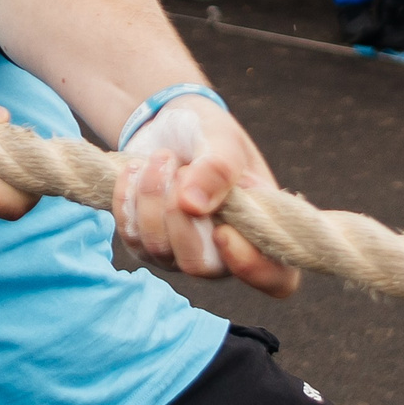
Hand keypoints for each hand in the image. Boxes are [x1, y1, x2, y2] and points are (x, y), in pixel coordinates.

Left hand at [112, 97, 299, 297]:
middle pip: (199, 265)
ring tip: (161, 157)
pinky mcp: (148, 245)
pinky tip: (136, 169)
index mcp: (262, 229)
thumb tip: (193, 205)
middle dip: (178, 215)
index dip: (252, 267)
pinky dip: (127, 198)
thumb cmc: (209, 133)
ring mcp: (183, 253)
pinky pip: (131, 236)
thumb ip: (218, 168)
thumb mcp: (222, 139)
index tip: (223, 231)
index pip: (276, 279)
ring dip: (152, 197)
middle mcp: (225, 252)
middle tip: (179, 167)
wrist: (168, 126)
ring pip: (158, 249)